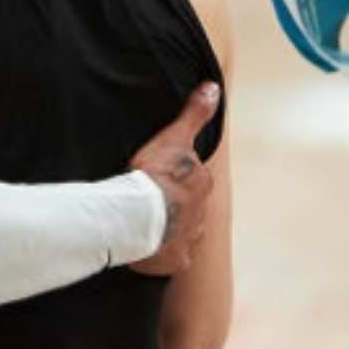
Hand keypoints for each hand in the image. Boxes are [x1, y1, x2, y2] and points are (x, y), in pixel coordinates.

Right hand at [128, 82, 219, 276]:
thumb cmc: (153, 176)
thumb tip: (214, 87)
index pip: (192, 180)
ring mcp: (189, 241)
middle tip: (149, 201)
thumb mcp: (174, 137)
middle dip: (174, 206)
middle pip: (189, 208)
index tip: (156, 178)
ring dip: (168, 229)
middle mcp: (201, 216)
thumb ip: (195, 113)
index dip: (174, 178)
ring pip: (182, 233)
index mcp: (201, 186)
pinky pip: (168, 257)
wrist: (134, 216)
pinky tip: (143, 246)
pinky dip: (159, 253)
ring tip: (145, 224)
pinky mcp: (174, 261)